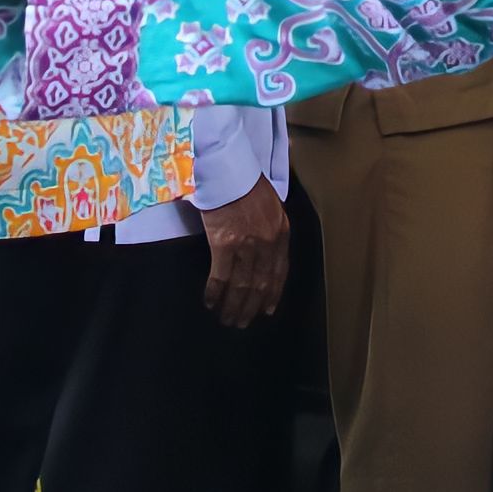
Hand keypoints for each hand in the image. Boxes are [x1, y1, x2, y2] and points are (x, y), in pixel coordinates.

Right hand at [196, 179, 288, 327]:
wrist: (229, 168)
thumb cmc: (247, 183)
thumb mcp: (271, 206)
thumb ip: (272, 230)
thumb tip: (264, 252)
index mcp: (281, 232)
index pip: (280, 272)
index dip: (273, 294)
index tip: (266, 310)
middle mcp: (268, 243)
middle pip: (261, 284)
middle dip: (251, 307)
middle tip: (242, 322)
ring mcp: (247, 245)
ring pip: (242, 286)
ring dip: (233, 306)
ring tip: (227, 319)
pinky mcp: (224, 244)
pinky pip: (220, 276)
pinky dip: (215, 293)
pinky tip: (211, 302)